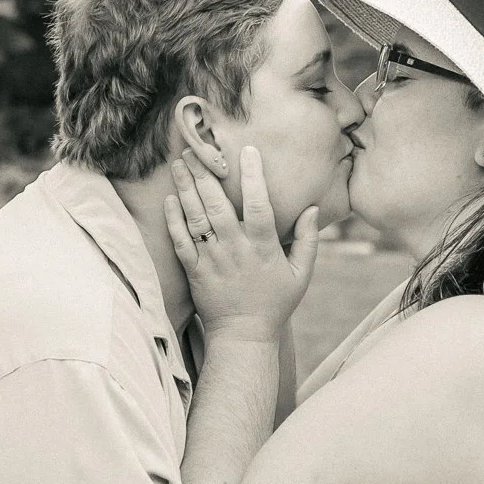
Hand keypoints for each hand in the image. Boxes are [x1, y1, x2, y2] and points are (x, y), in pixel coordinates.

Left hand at [165, 146, 318, 342]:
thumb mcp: (301, 274)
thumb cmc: (275, 303)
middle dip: (205, 174)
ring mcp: (212, 259)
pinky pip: (180, 241)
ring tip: (180, 163)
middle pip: (217, 204)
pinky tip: (170, 198)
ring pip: (196, 218)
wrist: (243, 335)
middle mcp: (235, 249)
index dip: (252, 176)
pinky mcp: (194, 271)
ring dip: (186, 188)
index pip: (258, 204)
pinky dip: (173, 219)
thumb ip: (308, 240)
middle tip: (196, 148)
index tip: (247, 150)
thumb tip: (313, 208)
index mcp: (263, 247)